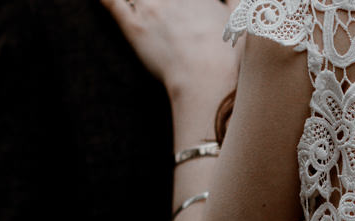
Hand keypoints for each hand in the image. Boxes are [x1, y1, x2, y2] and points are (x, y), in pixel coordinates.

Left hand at [100, 0, 237, 99]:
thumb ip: (238, 1)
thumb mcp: (243, 19)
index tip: (180, 3)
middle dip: (157, 1)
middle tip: (157, 6)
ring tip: (138, 5)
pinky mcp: (133, 27)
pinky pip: (111, 2)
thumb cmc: (230, 56)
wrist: (209, 80)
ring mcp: (150, 7)